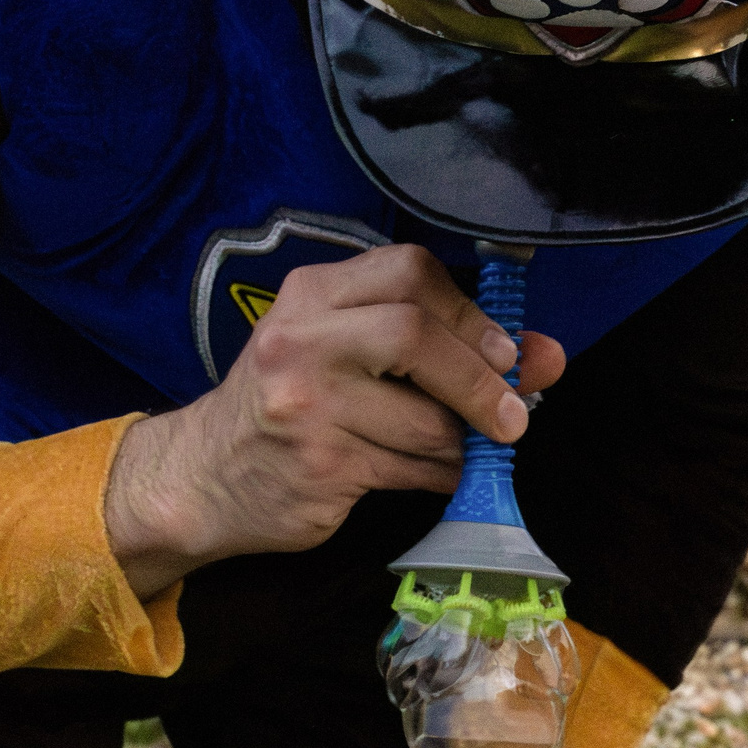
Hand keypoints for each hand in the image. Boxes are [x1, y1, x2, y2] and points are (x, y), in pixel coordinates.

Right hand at [105, 245, 567, 592]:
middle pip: (416, 336)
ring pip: (427, 420)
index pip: (408, 270)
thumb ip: (442, 343)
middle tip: (514, 412)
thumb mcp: (345, 352)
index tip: (502, 349)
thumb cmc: (288, 405)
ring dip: (464, 442)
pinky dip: (443, 474)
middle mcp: (302, 341)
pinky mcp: (322, 465)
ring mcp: (307, 405)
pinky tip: (436, 473)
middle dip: (481, 379)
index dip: (468, 310)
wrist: (200, 477)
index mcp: (312, 296)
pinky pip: (415, 469)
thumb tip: (547, 357)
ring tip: (464, 448)